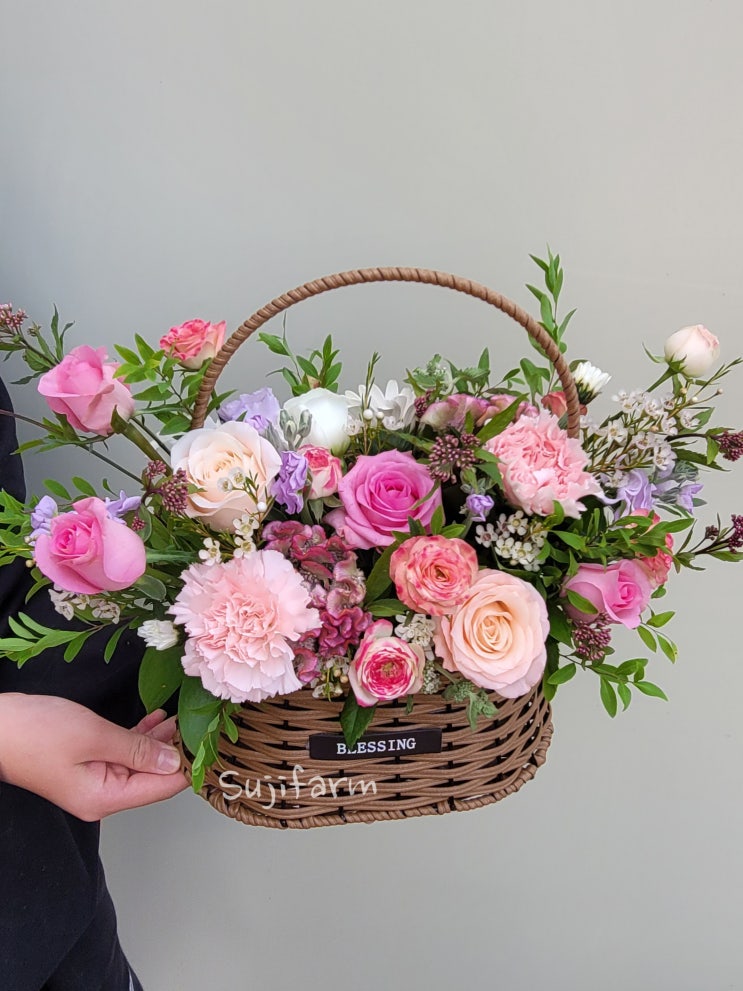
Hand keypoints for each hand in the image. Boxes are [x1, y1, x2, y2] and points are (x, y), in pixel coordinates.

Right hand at [0, 693, 187, 820]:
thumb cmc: (34, 732)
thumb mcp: (94, 735)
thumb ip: (137, 748)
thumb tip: (174, 761)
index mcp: (104, 797)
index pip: (161, 788)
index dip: (189, 766)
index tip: (212, 744)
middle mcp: (101, 795)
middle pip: (153, 777)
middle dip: (178, 751)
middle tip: (202, 723)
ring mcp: (92, 780)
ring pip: (139, 762)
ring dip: (160, 740)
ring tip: (183, 717)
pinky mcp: (85, 763)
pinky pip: (122, 753)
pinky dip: (139, 737)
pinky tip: (157, 720)